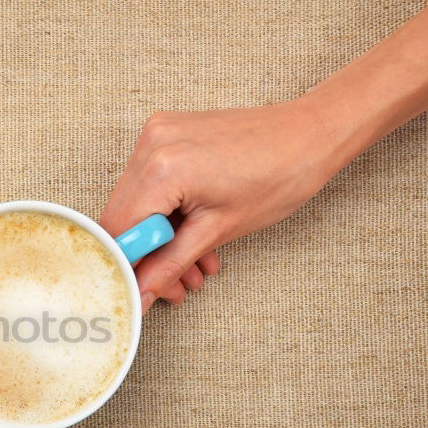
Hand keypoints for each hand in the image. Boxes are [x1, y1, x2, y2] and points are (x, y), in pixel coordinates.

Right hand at [100, 99, 339, 311]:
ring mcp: (157, 134)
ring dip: (158, 240)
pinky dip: (166, 212)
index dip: (125, 266)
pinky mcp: (166, 132)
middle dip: (144, 257)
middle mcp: (152, 145)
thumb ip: (169, 265)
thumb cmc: (279, 178)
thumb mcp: (218, 232)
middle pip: (122, 217)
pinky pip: (150, 182)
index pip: (118, 231)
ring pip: (136, 203)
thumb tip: (140, 295)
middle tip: (170, 286)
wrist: (310, 135)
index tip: (137, 290)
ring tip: (192, 267)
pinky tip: (191, 236)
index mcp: (163, 169)